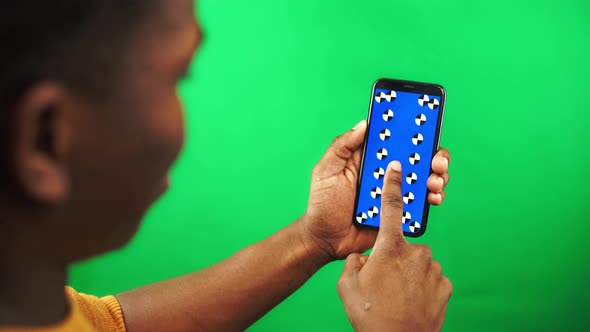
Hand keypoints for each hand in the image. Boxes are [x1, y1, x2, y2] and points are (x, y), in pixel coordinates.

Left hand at [300, 120, 450, 259]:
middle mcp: (387, 172)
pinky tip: (432, 198)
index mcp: (371, 158)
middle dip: (436, 155)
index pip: (396, 138)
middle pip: (419, 157)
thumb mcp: (326, 170)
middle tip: (437, 162)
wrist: (325, 239)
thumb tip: (364, 124)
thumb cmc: (322, 203)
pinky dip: (433, 198)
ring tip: (435, 181)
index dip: (414, 130)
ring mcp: (396, 191)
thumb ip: (342, 146)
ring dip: (438, 176)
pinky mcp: (401, 211)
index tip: (426, 127)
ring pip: (426, 179)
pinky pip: (422, 203)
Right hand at [337, 161, 451, 331]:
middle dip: (395, 257)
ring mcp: (433, 269)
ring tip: (397, 295)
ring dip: (409, 273)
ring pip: (419, 261)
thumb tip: (366, 257)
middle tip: (385, 280)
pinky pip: (431, 277)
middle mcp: (416, 253)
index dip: (393, 184)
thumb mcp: (347, 284)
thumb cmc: (371, 314)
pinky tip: (412, 301)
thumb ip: (355, 262)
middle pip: (404, 244)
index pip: (391, 208)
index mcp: (390, 248)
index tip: (397, 166)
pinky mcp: (445, 284)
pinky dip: (422, 285)